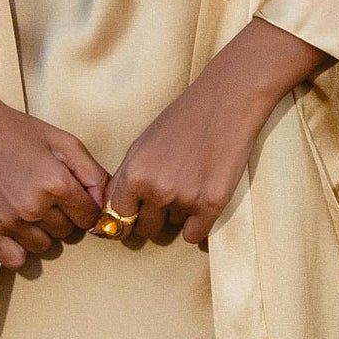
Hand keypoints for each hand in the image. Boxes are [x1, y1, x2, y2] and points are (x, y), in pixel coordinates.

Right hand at [0, 72, 108, 269]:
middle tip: (42, 191)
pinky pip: (16, 260)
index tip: (70, 194)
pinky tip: (14, 226)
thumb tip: (106, 204)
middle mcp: (33, 206)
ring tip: (25, 202)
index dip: (83, 205)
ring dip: (40, 230)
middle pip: (67, 232)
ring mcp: (8, 221)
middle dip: (62, 215)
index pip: (89, 216)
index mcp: (56, 182)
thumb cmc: (14, 129)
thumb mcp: (61, 141)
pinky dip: (19, 247)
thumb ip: (91, 173)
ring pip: (44, 246)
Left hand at [102, 19, 327, 246]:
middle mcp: (155, 189)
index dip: (126, 220)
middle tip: (171, 192)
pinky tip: (205, 198)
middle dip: (156, 217)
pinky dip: (199, 225)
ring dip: (182, 213)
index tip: (135, 219)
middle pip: (146, 229)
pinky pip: (196, 236)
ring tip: (193, 180)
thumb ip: (127, 180)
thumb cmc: (182, 120)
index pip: (118, 218)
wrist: (225, 103)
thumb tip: (112, 214)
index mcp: (133, 174)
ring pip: (174, 228)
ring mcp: (184, 198)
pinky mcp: (211, 205)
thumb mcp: (141, 146)